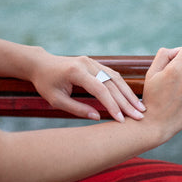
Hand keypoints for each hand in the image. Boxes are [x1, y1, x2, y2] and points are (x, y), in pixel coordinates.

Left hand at [30, 52, 145, 122]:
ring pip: (116, 78)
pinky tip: (131, 98)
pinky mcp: (96, 64)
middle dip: (126, 101)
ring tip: (140, 108)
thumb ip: (77, 109)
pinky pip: (113, 75)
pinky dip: (123, 87)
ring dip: (128, 94)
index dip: (112, 105)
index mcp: (76, 72)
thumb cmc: (46, 84)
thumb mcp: (56, 100)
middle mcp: (87, 64)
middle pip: (112, 84)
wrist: (41, 64)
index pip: (100, 90)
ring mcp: (93, 62)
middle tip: (139, 116)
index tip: (121, 119)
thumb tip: (98, 117)